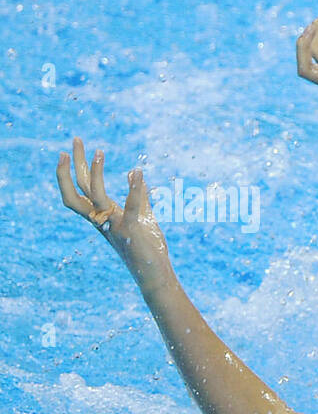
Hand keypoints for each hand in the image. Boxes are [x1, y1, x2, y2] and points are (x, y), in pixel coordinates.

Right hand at [57, 139, 168, 271]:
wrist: (153, 273)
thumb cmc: (146, 246)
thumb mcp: (142, 217)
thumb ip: (138, 197)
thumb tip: (134, 174)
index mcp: (101, 215)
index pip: (80, 189)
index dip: (72, 169)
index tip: (68, 149)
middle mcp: (102, 219)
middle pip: (79, 189)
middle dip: (73, 164)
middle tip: (75, 140)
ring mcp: (114, 224)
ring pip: (95, 196)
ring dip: (96, 172)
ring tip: (100, 152)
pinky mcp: (132, 229)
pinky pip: (131, 206)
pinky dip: (134, 189)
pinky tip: (137, 172)